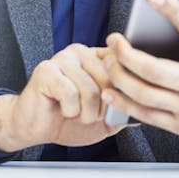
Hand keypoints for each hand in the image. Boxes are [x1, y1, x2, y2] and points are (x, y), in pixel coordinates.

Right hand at [0, 43, 123, 151]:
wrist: (35, 126)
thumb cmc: (67, 118)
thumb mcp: (102, 117)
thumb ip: (121, 109)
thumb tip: (143, 111)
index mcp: (95, 56)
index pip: (120, 62)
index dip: (122, 87)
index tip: (113, 101)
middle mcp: (80, 52)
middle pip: (108, 79)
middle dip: (102, 107)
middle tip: (88, 113)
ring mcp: (62, 58)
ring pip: (91, 89)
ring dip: (85, 113)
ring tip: (75, 113)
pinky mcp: (46, 70)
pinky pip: (71, 94)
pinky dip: (70, 111)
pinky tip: (61, 109)